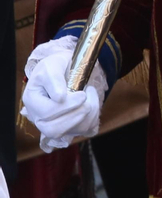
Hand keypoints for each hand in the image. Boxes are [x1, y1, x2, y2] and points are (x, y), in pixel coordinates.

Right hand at [20, 36, 106, 151]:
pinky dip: (92, 118)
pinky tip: (92, 103)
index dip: (67, 106)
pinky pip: (82, 130)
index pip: (46, 112)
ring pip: (69, 132)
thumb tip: (59, 97)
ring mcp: (52, 124)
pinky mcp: (68, 127)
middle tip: (88, 100)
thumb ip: (54, 78)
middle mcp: (38, 116)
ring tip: (91, 97)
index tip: (82, 94)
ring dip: (87, 116)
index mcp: (32, 100)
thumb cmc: (57, 66)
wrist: (67, 69)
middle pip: (53, 129)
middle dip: (75, 115)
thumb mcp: (54, 65)